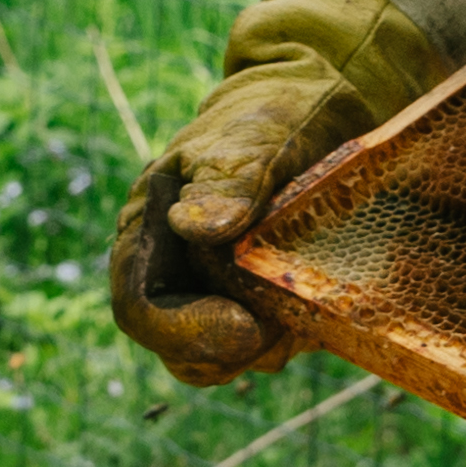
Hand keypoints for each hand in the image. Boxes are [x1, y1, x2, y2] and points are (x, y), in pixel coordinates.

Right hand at [108, 0, 446, 386]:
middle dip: (227, 353)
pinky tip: (323, 305)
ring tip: (306, 310)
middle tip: (280, 333)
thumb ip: (229, 178)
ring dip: (266, 349)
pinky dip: (294, 339)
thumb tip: (192, 227)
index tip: (245, 329)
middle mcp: (177, 269)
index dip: (181, 332)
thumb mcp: (258, 134)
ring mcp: (219, 290)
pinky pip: (269, 346)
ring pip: (227, 357)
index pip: (138, 305)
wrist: (327, 109)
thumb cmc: (279, 112)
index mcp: (152, 228)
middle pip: (178, 349)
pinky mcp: (263, 304)